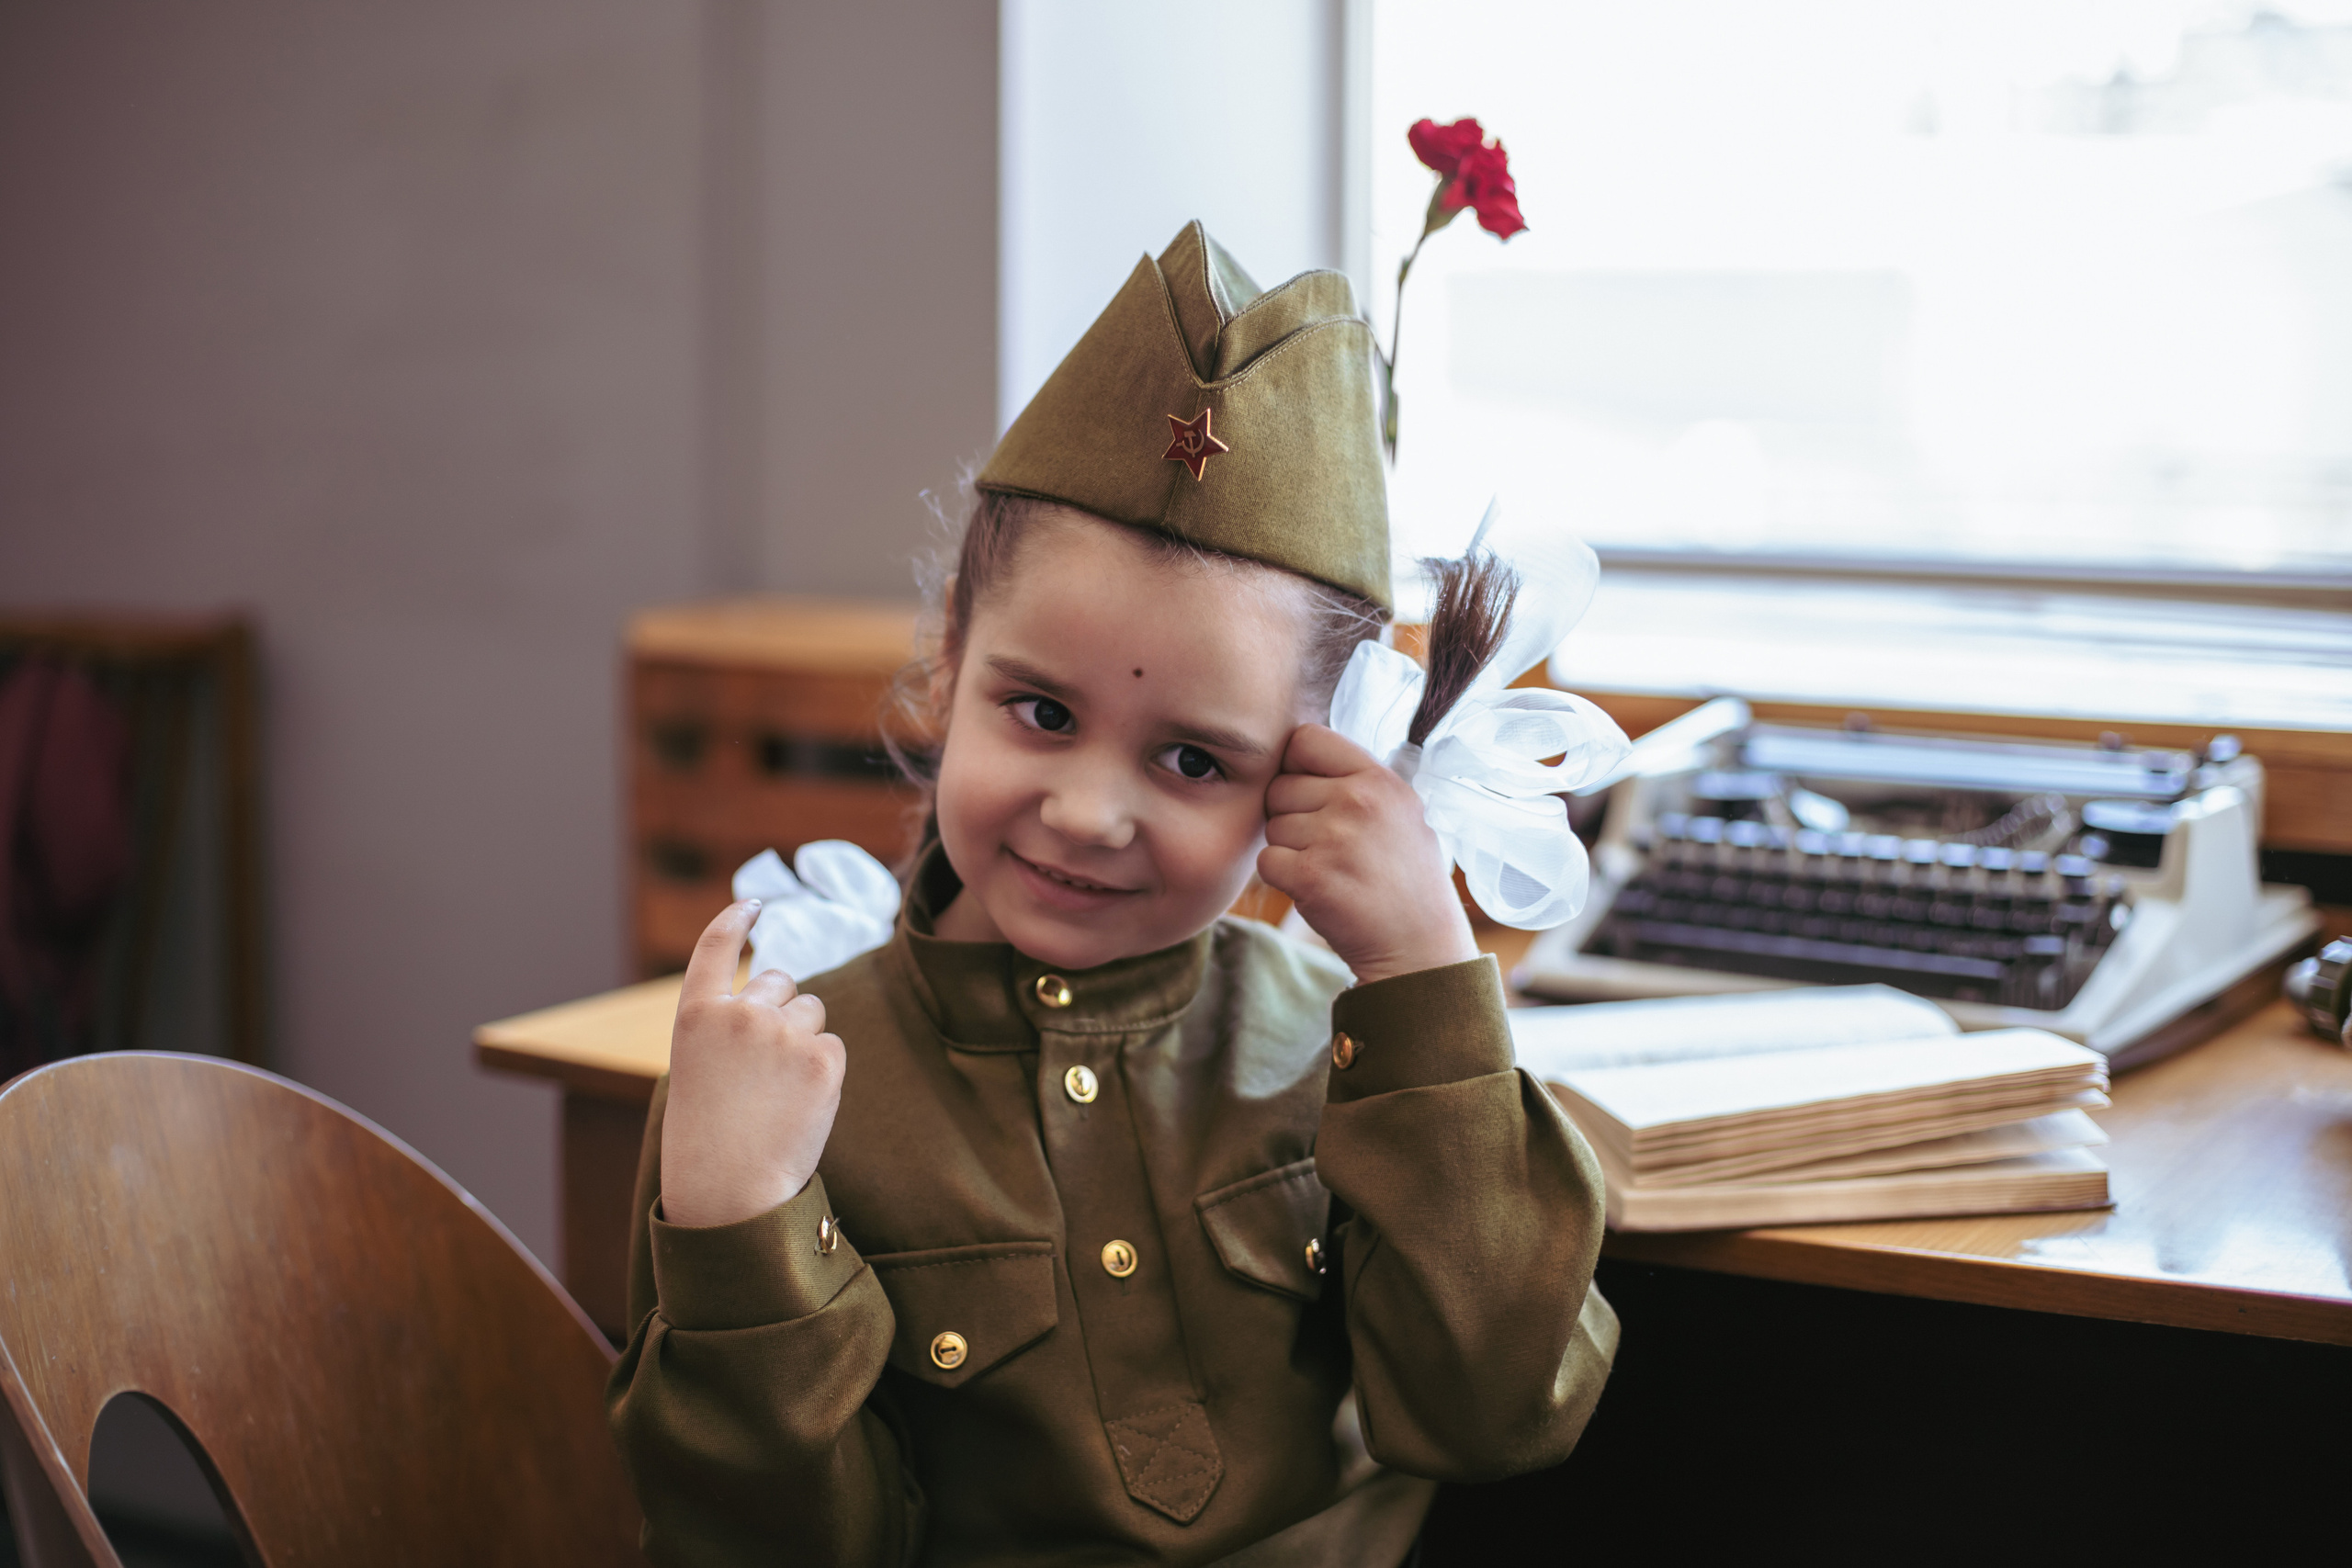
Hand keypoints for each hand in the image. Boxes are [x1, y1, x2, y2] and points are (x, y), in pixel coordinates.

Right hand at [659, 900, 845, 1228]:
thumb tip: (784, 996)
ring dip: (804, 1038)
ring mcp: (781, 1032)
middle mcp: (737, 1012)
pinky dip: (824, 1070)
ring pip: (812, 1010)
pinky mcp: (822, 1057)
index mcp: (695, 1015)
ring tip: (778, 1090)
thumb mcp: (700, 1068)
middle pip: (779, 980)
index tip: (754, 904)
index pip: (715, 947)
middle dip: (781, 1008)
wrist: (730, 1190)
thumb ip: (729, 1027)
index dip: (737, 920)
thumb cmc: (709, 1139)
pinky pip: (832, 1045)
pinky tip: (800, 1103)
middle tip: (764, 1065)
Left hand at [1257, 724, 1479, 985]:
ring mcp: (1334, 839)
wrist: (1419, 947)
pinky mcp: (1311, 877)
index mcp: (1380, 779)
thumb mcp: (1400, 813)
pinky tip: (1318, 889)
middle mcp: (1358, 801)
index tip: (1312, 793)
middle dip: (1291, 815)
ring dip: (1289, 850)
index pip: (1305, 739)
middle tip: (1328, 845)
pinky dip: (1283, 878)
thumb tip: (1296, 753)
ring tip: (1331, 868)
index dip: (1297, 766)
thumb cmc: (1405, 880)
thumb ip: (1355, 780)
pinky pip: (1266, 861)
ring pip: (1271, 825)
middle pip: (1280, 786)